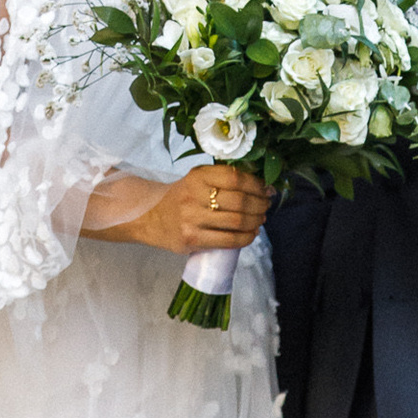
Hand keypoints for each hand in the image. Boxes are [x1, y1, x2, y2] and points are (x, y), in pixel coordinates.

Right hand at [84, 164, 268, 254]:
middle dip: (259, 205)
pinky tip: (251, 234)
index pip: (235, 178)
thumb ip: (224, 180)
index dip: (256, 185)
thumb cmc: (182, 196)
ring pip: (236, 222)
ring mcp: (192, 219)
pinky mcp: (192, 239)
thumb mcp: (197, 179)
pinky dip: (245, 238)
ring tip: (260, 220)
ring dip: (255, 222)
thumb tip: (263, 187)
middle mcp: (194, 195)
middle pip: (239, 201)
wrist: (150, 216)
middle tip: (266, 207)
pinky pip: (227, 241)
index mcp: (198, 176)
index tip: (267, 189)